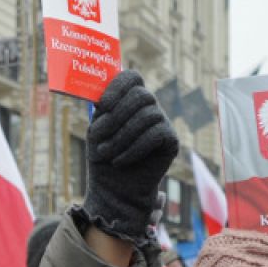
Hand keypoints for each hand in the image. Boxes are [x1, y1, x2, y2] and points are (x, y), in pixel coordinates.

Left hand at [82, 71, 178, 245]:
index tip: (101, 105)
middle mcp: (148, 107)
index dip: (118, 87)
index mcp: (128, 100)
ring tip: (106, 153)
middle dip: (116, 116)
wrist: (113, 189)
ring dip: (121, 137)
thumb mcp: (96, 130)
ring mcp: (162, 122)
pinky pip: (156, 134)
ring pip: (148, 116)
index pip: (131, 77)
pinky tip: (120, 161)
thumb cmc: (103, 157)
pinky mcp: (171, 140)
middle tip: (98, 137)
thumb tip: (98, 91)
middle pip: (141, 95)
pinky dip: (133, 149)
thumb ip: (101, 110)